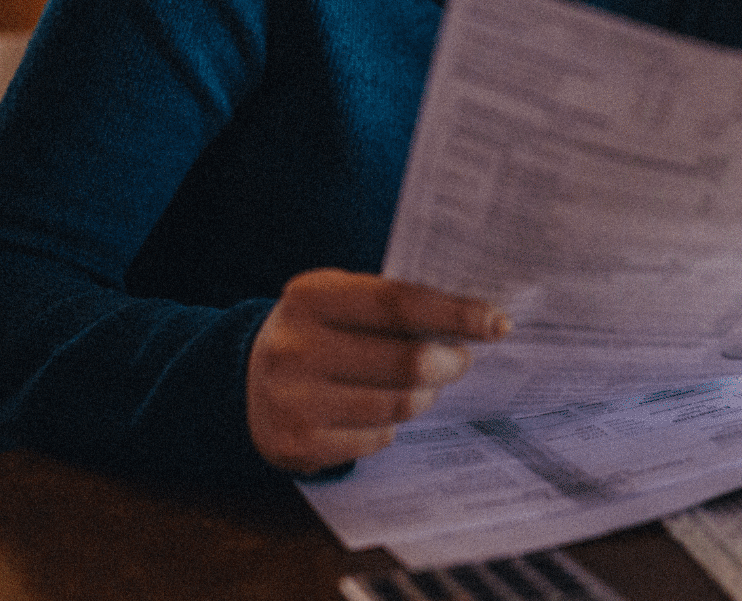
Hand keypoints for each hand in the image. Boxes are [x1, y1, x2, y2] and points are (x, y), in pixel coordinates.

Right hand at [246, 269, 509, 475]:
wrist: (244, 382)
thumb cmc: (316, 334)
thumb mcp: (339, 301)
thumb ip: (393, 305)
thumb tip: (474, 320)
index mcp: (310, 296)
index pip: (399, 303)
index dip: (455, 313)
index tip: (497, 323)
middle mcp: (295, 347)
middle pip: (406, 362)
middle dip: (449, 362)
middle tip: (460, 360)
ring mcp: (292, 400)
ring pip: (397, 405)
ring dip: (424, 396)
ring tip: (423, 386)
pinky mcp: (295, 444)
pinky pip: (375, 440)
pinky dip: (390, 426)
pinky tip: (378, 412)